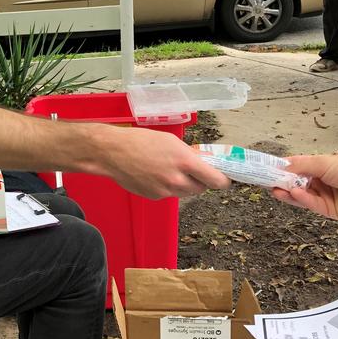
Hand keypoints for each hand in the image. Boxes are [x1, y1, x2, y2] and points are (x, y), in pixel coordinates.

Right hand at [105, 128, 229, 198]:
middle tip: (192, 170)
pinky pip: (169, 194)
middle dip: (200, 180)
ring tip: (168, 169)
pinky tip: (154, 174)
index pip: (216, 180)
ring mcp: (165, 192)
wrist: (113, 153)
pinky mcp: (154, 197)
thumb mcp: (171, 141)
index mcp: (185, 162)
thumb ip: (190, 155)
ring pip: (185, 192)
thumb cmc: (140, 141)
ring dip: (184, 184)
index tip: (224, 178)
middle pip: (201, 188)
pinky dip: (167, 187)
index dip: (223, 180)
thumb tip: (204, 162)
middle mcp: (177, 181)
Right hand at [270, 154, 337, 220]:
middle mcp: (319, 183)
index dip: (279, 170)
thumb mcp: (322, 162)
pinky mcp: (329, 211)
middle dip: (280, 183)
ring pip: (300, 197)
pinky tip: (294, 193)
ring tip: (274, 189)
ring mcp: (323, 198)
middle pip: (294, 185)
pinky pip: (311, 205)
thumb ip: (300, 165)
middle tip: (264, 182)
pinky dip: (302, 199)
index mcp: (318, 169)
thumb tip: (280, 166)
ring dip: (287, 193)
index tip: (264, 170)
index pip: (294, 170)